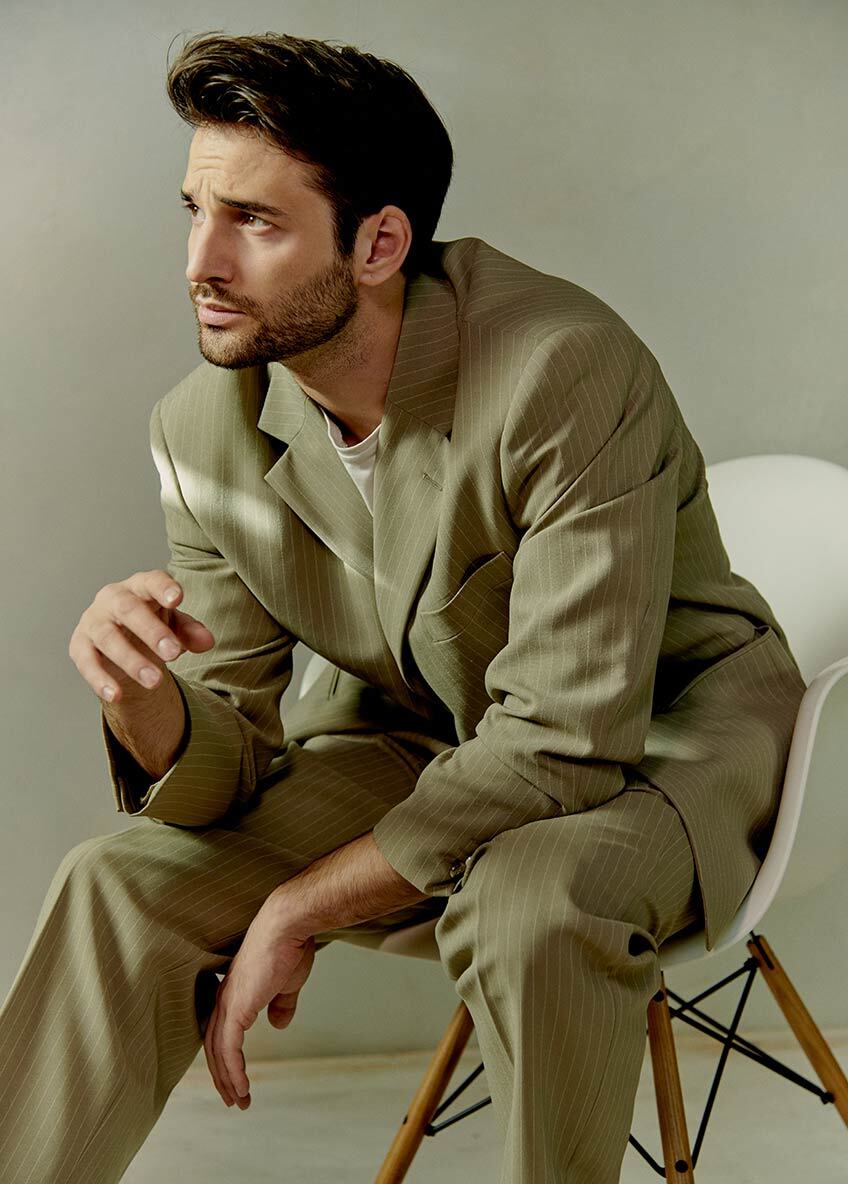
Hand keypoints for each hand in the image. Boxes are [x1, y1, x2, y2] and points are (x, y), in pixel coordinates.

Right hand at [68, 570, 214, 702]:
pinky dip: (100, 680)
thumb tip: (207, 641)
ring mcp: (93, 621)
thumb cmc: (151, 625)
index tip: (177, 599)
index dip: (163, 588)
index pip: (151, 581)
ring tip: (156, 682)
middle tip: (173, 653)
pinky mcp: (79, 645)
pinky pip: (87, 662)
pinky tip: (116, 695)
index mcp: (140, 587)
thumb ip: (190, 631)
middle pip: (129, 609)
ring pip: (108, 638)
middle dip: (152, 631)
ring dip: (132, 661)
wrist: (120, 643)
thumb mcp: (174, 626)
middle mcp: (113, 599)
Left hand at [203, 893, 315, 1109]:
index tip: (237, 1079)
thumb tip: (278, 1024)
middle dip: (223, 1077)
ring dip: (228, 1080)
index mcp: (235, 993)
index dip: (227, 1059)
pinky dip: (233, 1072)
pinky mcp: (236, 1008)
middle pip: (215, 1047)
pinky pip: (229, 1049)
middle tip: (235, 1100)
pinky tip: (242, 1088)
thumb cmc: (290, 947)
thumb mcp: (287, 983)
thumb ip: (281, 1004)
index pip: (222, 1033)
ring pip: (218, 1053)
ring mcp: (228, 1003)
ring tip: (240, 1101)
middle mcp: (225, 999)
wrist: (288, 926)